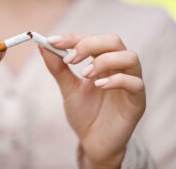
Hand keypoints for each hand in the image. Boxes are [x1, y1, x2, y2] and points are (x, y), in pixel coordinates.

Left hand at [40, 34, 145, 168]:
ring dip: (104, 61)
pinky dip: (116, 80)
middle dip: (89, 44)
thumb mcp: (68, 88)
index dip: (73, 38)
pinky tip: (99, 86)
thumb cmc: (84, 113)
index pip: (92, 39)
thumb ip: (58, 68)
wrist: (92, 142)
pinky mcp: (137, 101)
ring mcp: (130, 83)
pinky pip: (135, 83)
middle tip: (70, 59)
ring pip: (129, 57)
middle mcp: (118, 68)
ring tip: (85, 74)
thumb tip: (42, 46)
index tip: (52, 42)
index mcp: (102, 62)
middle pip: (113, 41)